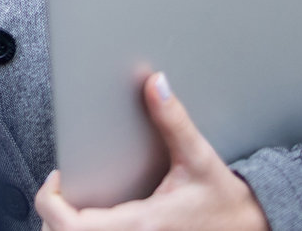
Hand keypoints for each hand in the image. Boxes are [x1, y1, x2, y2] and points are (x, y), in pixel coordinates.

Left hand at [35, 72, 269, 230]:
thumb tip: (156, 85)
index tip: (57, 177)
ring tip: (69, 202)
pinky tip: (88, 216)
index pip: (73, 227)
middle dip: (51, 216)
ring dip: (65, 226)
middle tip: (59, 188)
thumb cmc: (224, 201)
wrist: (249, 227)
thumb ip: (174, 121)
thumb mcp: (199, 157)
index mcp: (141, 224)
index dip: (51, 202)